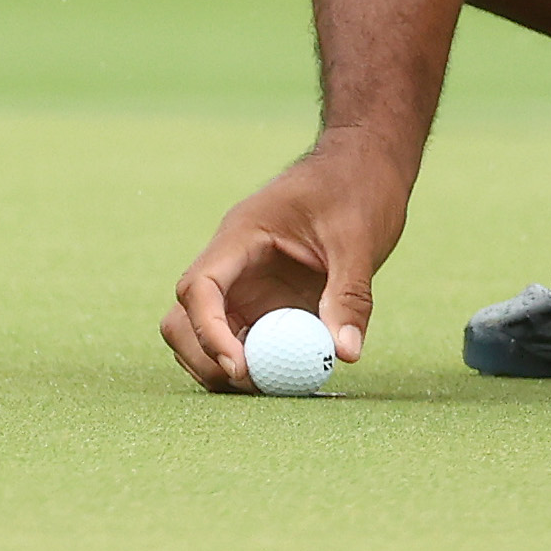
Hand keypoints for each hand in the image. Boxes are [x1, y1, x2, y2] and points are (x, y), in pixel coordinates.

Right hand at [162, 128, 412, 393]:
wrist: (366, 164)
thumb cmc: (357, 186)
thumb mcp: (359, 239)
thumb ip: (349, 295)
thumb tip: (344, 354)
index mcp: (241, 235)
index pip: (199, 287)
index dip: (209, 332)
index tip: (240, 367)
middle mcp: (233, 264)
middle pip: (185, 318)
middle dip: (206, 358)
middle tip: (254, 387)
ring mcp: (246, 286)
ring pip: (206, 335)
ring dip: (227, 367)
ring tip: (276, 387)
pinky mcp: (266, 303)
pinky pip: (246, 341)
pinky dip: (258, 365)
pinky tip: (292, 377)